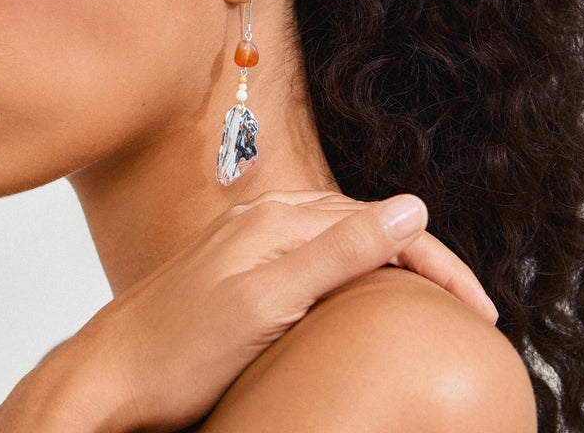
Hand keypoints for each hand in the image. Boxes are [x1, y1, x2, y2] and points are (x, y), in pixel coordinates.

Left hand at [0, 191, 494, 432]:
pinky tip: (353, 299)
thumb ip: (337, 251)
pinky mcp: (239, 270)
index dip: (435, 261)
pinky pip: (311, 258)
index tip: (479, 310)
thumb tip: (410, 206)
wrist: (105, 377)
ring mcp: (249, 243)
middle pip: (363, 225)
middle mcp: (264, 220)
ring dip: (386, 265)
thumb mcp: (266, 303)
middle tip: (464, 309)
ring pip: (338, 240)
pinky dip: (348, 275)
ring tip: (422, 301)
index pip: (379, 223)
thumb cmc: (176, 350)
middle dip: (418, 261)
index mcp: (276, 220)